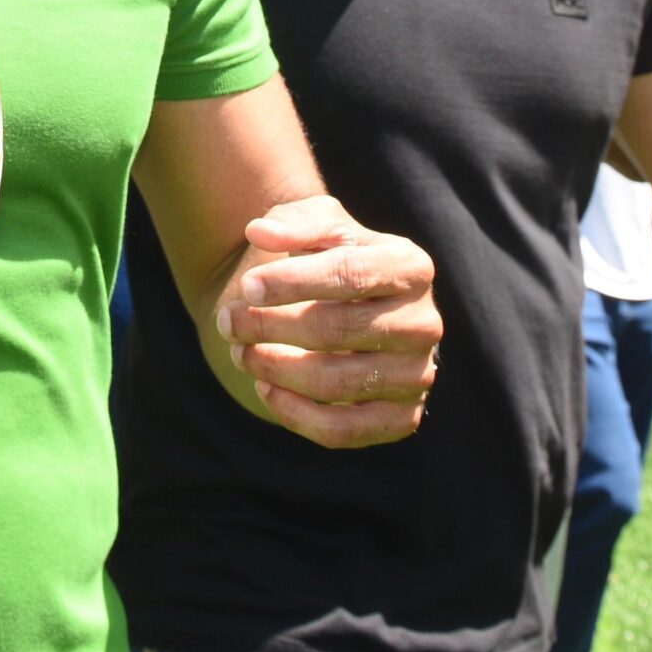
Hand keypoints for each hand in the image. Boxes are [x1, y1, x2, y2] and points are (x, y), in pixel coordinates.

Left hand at [214, 195, 440, 448]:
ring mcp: (417, 374)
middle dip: (271, 326)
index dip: (294, 282)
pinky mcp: (402, 417)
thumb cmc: (331, 259)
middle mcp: (423, 322)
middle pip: (339, 330)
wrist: (352, 309)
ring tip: (240, 352)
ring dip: (275, 370)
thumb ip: (293, 221)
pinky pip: (344, 430)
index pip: (351, 274)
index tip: (247, 286)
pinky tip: (266, 388)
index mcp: (411, 266)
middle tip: (227, 321)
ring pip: (337, 383)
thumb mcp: (319, 225)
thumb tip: (260, 232)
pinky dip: (295, 414)